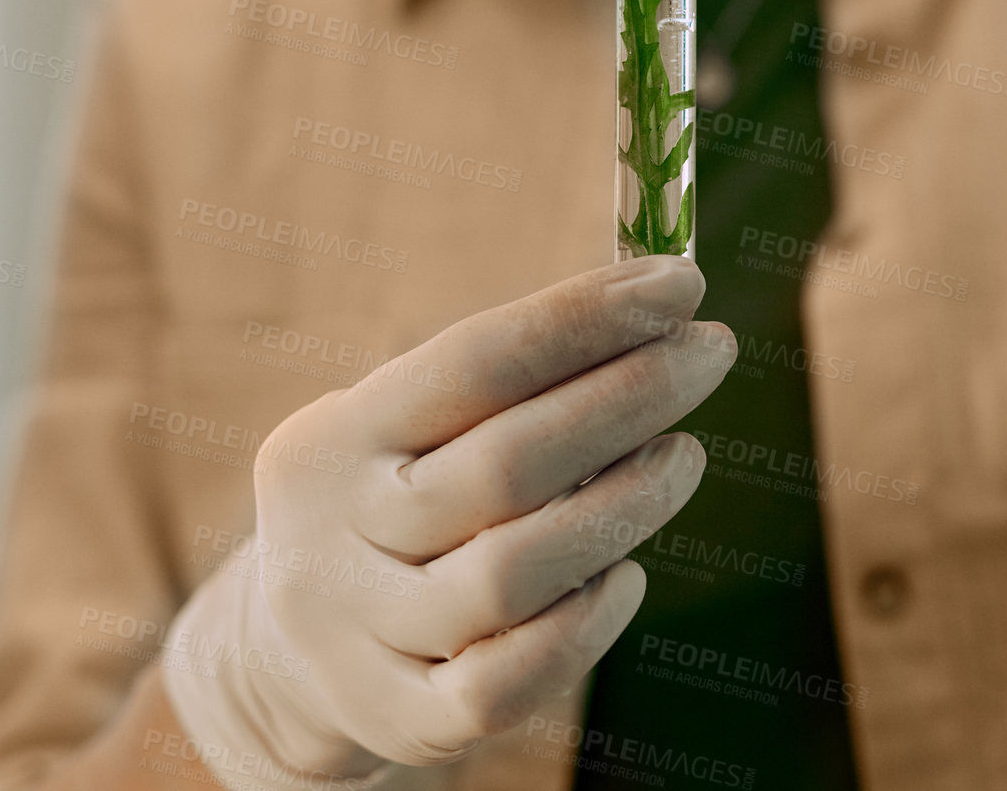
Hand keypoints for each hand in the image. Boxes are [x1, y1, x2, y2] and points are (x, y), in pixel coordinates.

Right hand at [160, 256, 732, 785]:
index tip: (678, 283)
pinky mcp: (403, 723)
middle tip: (712, 351)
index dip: (584, 318)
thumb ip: (513, 374)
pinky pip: (509, 683)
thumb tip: (652, 302)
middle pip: (505, 465)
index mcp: (336, 439)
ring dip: (627, 505)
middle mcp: (333, 538)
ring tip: (685, 455)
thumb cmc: (395, 495)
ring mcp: (362, 640)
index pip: (473, 362)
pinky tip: (626, 574)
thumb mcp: (410, 426)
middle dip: (630, 396)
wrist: (294, 655)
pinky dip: (586, 625)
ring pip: (514, 574)